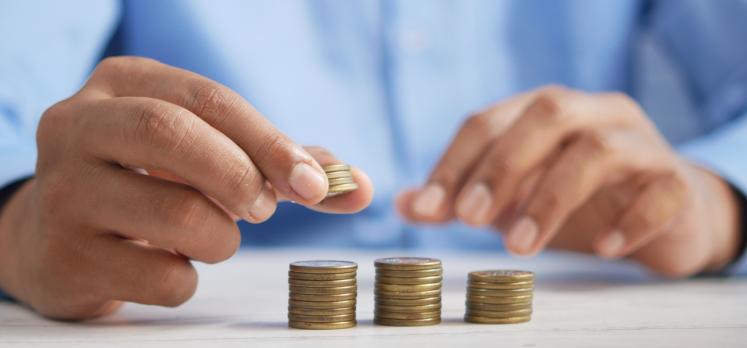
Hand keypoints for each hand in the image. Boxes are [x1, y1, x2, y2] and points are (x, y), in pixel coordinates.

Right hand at [0, 57, 372, 318]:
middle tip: (263, 208)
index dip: (271, 142)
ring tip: (210, 236)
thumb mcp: (204, 153)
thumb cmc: (149, 183)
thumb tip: (359, 186)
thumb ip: (280, 164)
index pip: (209, 99)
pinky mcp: (63, 256)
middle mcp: (79, 126)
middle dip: (241, 176)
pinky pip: (160, 277)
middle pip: (174, 135)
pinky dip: (187, 279)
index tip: (316, 184)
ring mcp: (62, 192)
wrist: (55, 235)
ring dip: (221, 238)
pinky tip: (168, 264)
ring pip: (177, 216)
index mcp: (123, 84)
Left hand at [398, 86, 740, 277]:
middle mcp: (593, 113)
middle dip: (502, 166)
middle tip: (469, 219)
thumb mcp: (512, 198)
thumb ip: (461, 198)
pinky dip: (629, 220)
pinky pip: (659, 191)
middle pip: (546, 114)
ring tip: (520, 247)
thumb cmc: (578, 201)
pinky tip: (602, 248)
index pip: (488, 120)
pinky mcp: (676, 181)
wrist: (665, 214)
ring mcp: (640, 143)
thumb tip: (404, 204)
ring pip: (598, 150)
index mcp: (545, 111)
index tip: (427, 209)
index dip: (454, 163)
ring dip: (551, 198)